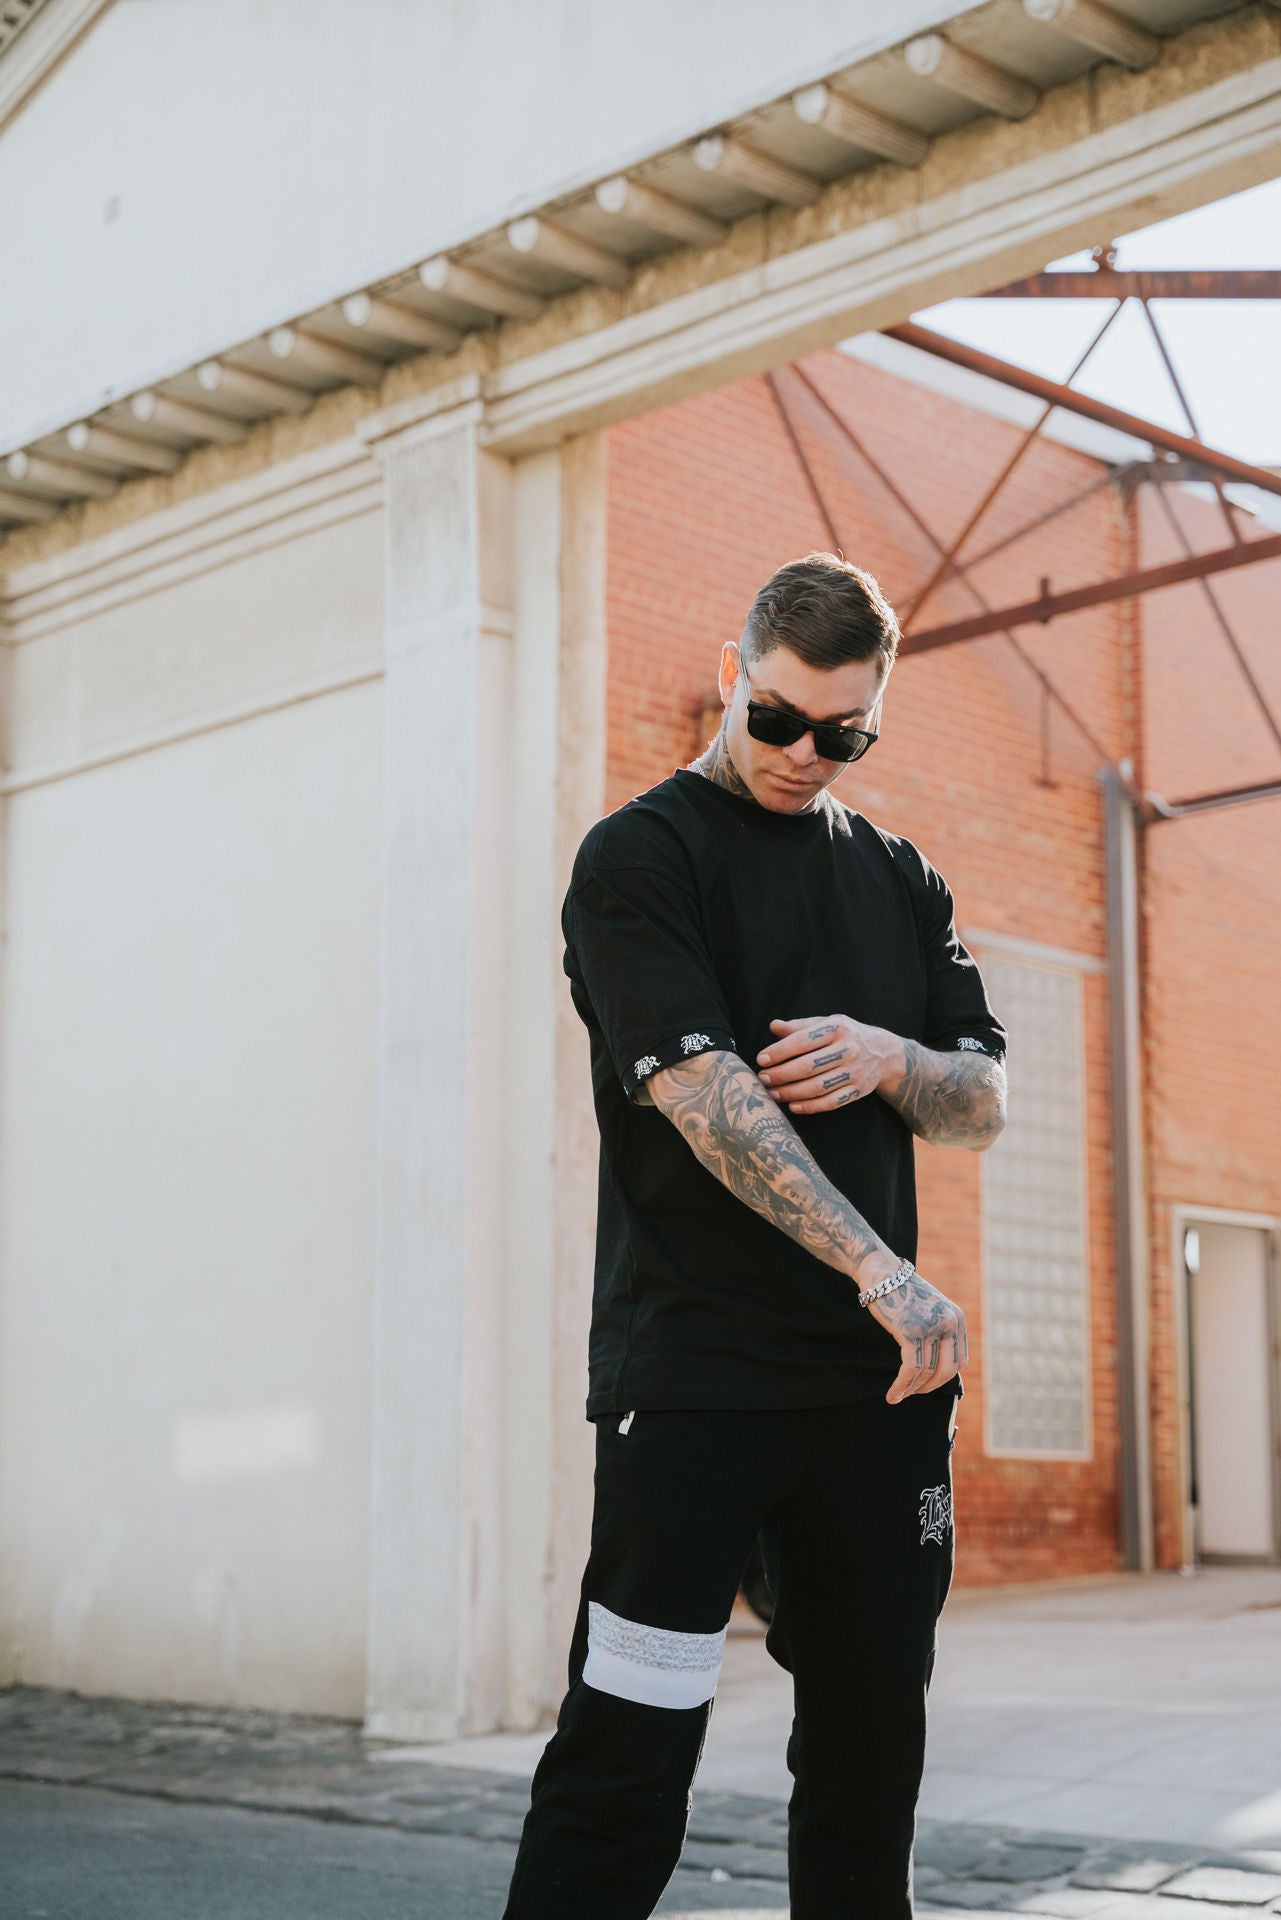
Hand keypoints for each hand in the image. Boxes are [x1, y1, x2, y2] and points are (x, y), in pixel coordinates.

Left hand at [755, 1015, 903, 1115]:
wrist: (884, 1052)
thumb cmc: (846, 1035)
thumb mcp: (827, 1023)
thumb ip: (799, 1026)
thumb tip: (773, 1026)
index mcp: (837, 1028)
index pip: (803, 1040)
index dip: (780, 1051)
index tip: (761, 1059)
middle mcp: (848, 1049)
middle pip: (809, 1066)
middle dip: (781, 1074)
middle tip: (763, 1079)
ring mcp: (855, 1071)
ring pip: (818, 1087)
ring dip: (791, 1093)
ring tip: (773, 1093)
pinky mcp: (859, 1090)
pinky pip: (831, 1102)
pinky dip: (810, 1106)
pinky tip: (793, 1106)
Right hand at [868, 1267, 967, 1402]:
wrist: (882, 1274)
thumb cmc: (902, 1294)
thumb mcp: (930, 1311)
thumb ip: (938, 1333)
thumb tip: (935, 1371)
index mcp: (957, 1319)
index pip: (959, 1361)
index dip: (943, 1378)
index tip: (927, 1384)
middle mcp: (949, 1323)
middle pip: (946, 1371)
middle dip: (929, 1387)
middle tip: (914, 1394)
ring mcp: (932, 1327)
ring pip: (926, 1373)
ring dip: (911, 1389)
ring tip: (898, 1396)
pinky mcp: (912, 1332)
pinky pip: (911, 1369)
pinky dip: (902, 1386)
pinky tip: (892, 1394)